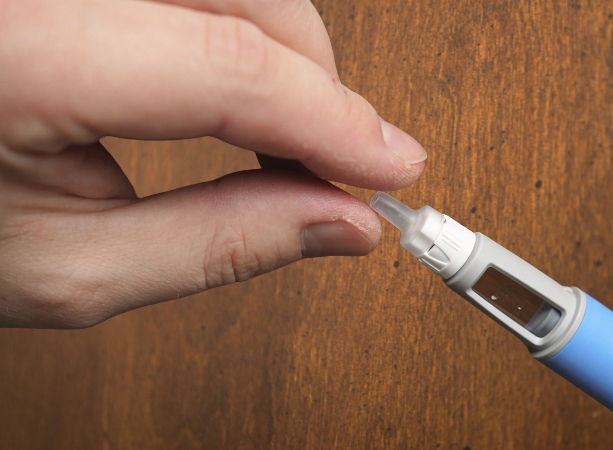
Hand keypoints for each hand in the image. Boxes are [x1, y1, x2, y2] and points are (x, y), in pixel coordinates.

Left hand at [0, 0, 425, 327]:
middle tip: (336, 161)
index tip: (391, 166)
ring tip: (282, 127)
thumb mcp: (66, 268)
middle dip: (318, 81)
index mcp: (11, 54)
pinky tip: (232, 77)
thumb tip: (337, 224)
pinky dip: (239, 22)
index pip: (221, 67)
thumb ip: (217, 244)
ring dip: (284, 46)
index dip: (330, 120)